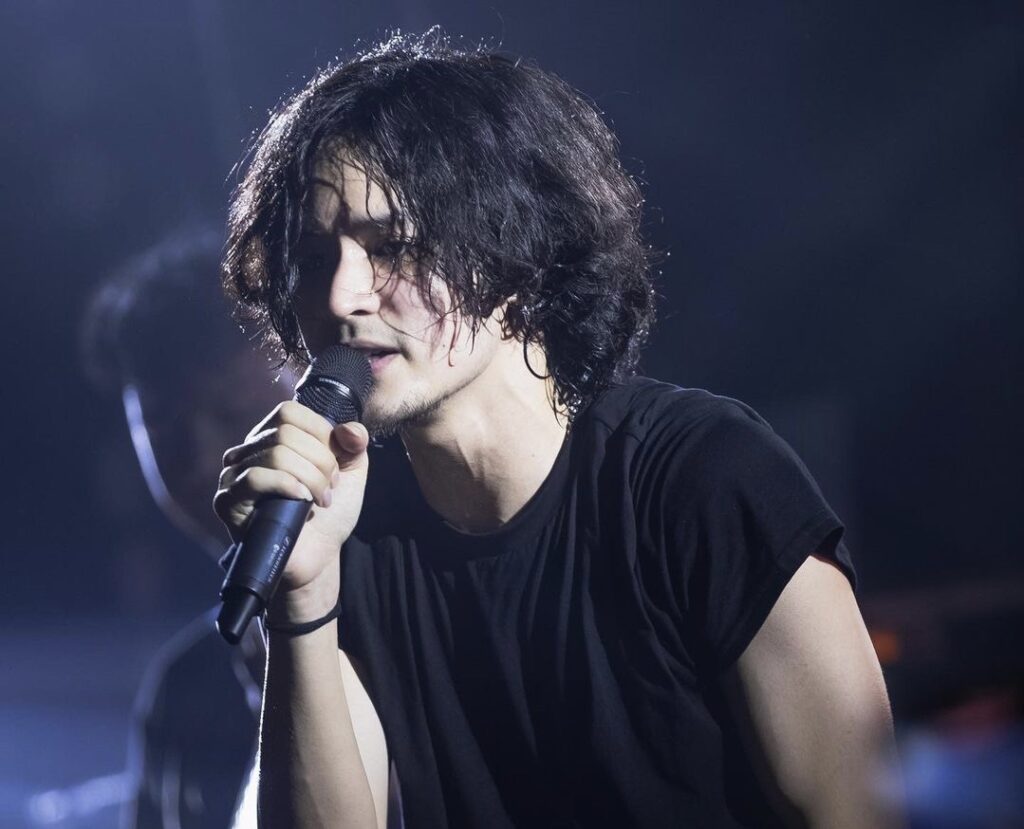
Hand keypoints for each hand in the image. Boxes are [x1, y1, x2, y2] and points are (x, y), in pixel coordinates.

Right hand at [213, 400, 369, 613]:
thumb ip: (354, 444)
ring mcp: (233, 477)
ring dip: (311, 477)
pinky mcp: (227, 502)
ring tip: (320, 500)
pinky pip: (254, 478)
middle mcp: (246, 452)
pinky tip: (303, 501)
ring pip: (275, 453)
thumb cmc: (329, 512)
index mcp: (271, 437)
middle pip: (286, 433)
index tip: (335, 465)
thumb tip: (351, 429)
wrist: (319, 556)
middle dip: (321, 461)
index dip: (321, 433)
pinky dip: (288, 485)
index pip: (289, 412)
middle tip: (329, 488)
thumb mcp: (351, 472)